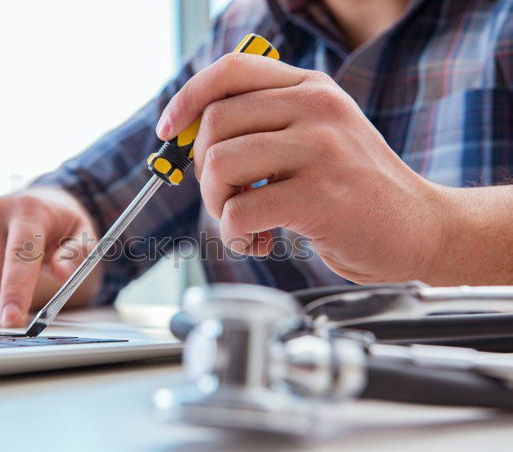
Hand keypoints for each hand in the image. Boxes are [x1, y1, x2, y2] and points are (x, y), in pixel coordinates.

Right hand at [0, 188, 100, 326]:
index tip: (11, 318)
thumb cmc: (57, 227)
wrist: (28, 204)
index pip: (18, 256)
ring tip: (2, 273)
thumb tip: (63, 272)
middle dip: (5, 298)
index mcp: (28, 210)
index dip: (15, 291)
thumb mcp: (81, 236)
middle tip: (21, 285)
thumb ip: (76, 255)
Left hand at [156, 54, 448, 283]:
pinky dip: (235, 234)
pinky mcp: (320, 196)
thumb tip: (193, 138)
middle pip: (215, 124)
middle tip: (226, 199)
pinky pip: (239, 211)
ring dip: (218, 205)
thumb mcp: (320, 137)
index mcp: (311, 88)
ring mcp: (320, 149)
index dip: (188, 98)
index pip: (231, 71)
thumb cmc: (357, 190)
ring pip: (220, 166)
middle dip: (204, 171)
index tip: (170, 129)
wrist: (423, 228)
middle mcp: (316, 108)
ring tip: (246, 222)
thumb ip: (267, 128)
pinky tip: (261, 240)